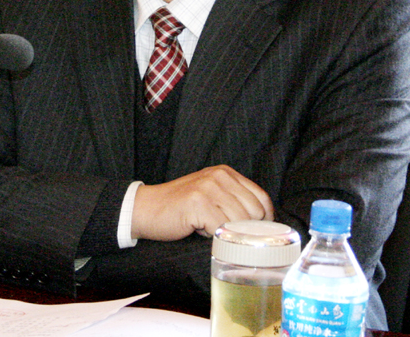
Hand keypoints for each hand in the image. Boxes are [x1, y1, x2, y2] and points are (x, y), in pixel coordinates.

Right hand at [131, 165, 273, 241]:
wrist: (145, 209)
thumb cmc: (179, 208)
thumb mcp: (211, 196)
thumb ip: (233, 202)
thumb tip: (261, 224)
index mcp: (226, 173)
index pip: (262, 198)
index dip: (264, 219)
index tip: (256, 233)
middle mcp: (219, 176)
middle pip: (254, 212)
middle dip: (244, 229)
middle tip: (224, 232)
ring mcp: (208, 188)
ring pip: (240, 221)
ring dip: (226, 232)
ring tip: (207, 227)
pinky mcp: (198, 203)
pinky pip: (221, 228)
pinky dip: (214, 236)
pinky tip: (200, 230)